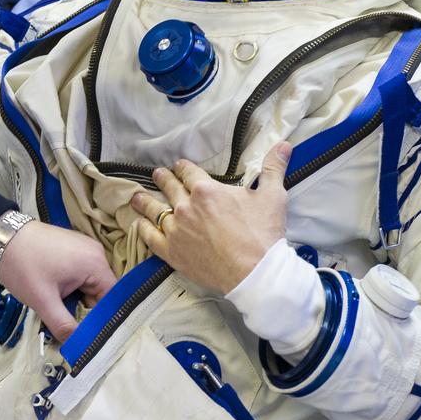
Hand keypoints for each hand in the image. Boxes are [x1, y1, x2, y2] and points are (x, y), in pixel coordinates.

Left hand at [0, 220, 115, 341]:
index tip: (90, 337)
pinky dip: (71, 288)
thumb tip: (80, 348)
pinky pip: (81, 275)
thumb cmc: (23, 266)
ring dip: (77, 300)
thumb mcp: (43, 300)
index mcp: (96, 263)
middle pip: (101, 293)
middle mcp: (96, 253)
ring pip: (89, 285)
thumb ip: (64, 326)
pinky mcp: (73, 248)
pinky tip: (56, 295)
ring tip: (59, 310)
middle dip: (86, 311)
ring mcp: (85, 248)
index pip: (112, 300)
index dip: (102, 320)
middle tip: (69, 327)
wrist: (1, 236)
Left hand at [130, 142, 291, 294]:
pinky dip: (143, 229)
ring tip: (136, 196)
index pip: (188, 172)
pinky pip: (150, 237)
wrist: (255, 274)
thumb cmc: (263, 235)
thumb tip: (284, 145)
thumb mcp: (272, 196)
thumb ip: (273, 168)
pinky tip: (138, 225)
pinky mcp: (172, 252)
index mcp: (206, 190)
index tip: (180, 167)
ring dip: (144, 201)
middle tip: (158, 174)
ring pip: (154, 210)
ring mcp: (176, 230)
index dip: (183, 168)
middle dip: (163, 178)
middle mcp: (186, 206)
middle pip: (169, 187)